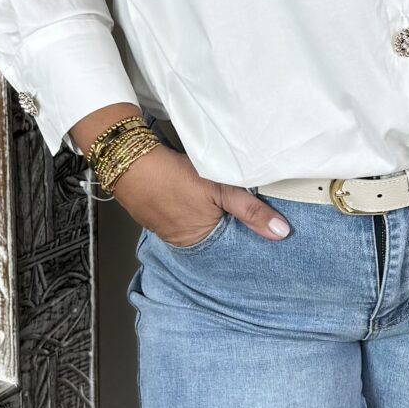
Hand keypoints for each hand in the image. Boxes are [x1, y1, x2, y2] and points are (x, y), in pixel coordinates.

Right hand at [111, 145, 292, 246]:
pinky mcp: (155, 214)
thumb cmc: (171, 176)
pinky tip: (195, 197)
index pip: (230, 247)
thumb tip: (280, 232)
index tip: (261, 231)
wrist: (128, 160)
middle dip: (228, 226)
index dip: (245, 237)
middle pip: (214, 237)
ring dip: (208, 216)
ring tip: (219, 203)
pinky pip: (181, 216)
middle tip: (243, 213)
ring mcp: (166, 229)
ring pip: (197, 225)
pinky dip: (190, 208)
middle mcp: (181, 241)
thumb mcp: (220, 190)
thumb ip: (251, 211)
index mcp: (198, 242)